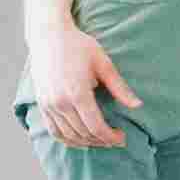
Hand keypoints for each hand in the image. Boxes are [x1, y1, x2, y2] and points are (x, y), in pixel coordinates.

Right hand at [28, 25, 137, 148]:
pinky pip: (54, 131)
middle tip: (117, 140)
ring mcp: (48, 105)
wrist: (49, 37)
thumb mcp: (103, 64)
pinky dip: (68, 140)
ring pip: (68, 136)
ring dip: (86, 143)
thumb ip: (119, 88)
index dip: (111, 137)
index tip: (123, 138)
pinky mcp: (41, 105)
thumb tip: (138, 106)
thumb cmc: (79, 47)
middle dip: (102, 141)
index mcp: (77, 94)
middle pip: (83, 134)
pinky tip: (81, 140)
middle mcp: (60, 103)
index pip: (96, 127)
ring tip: (102, 141)